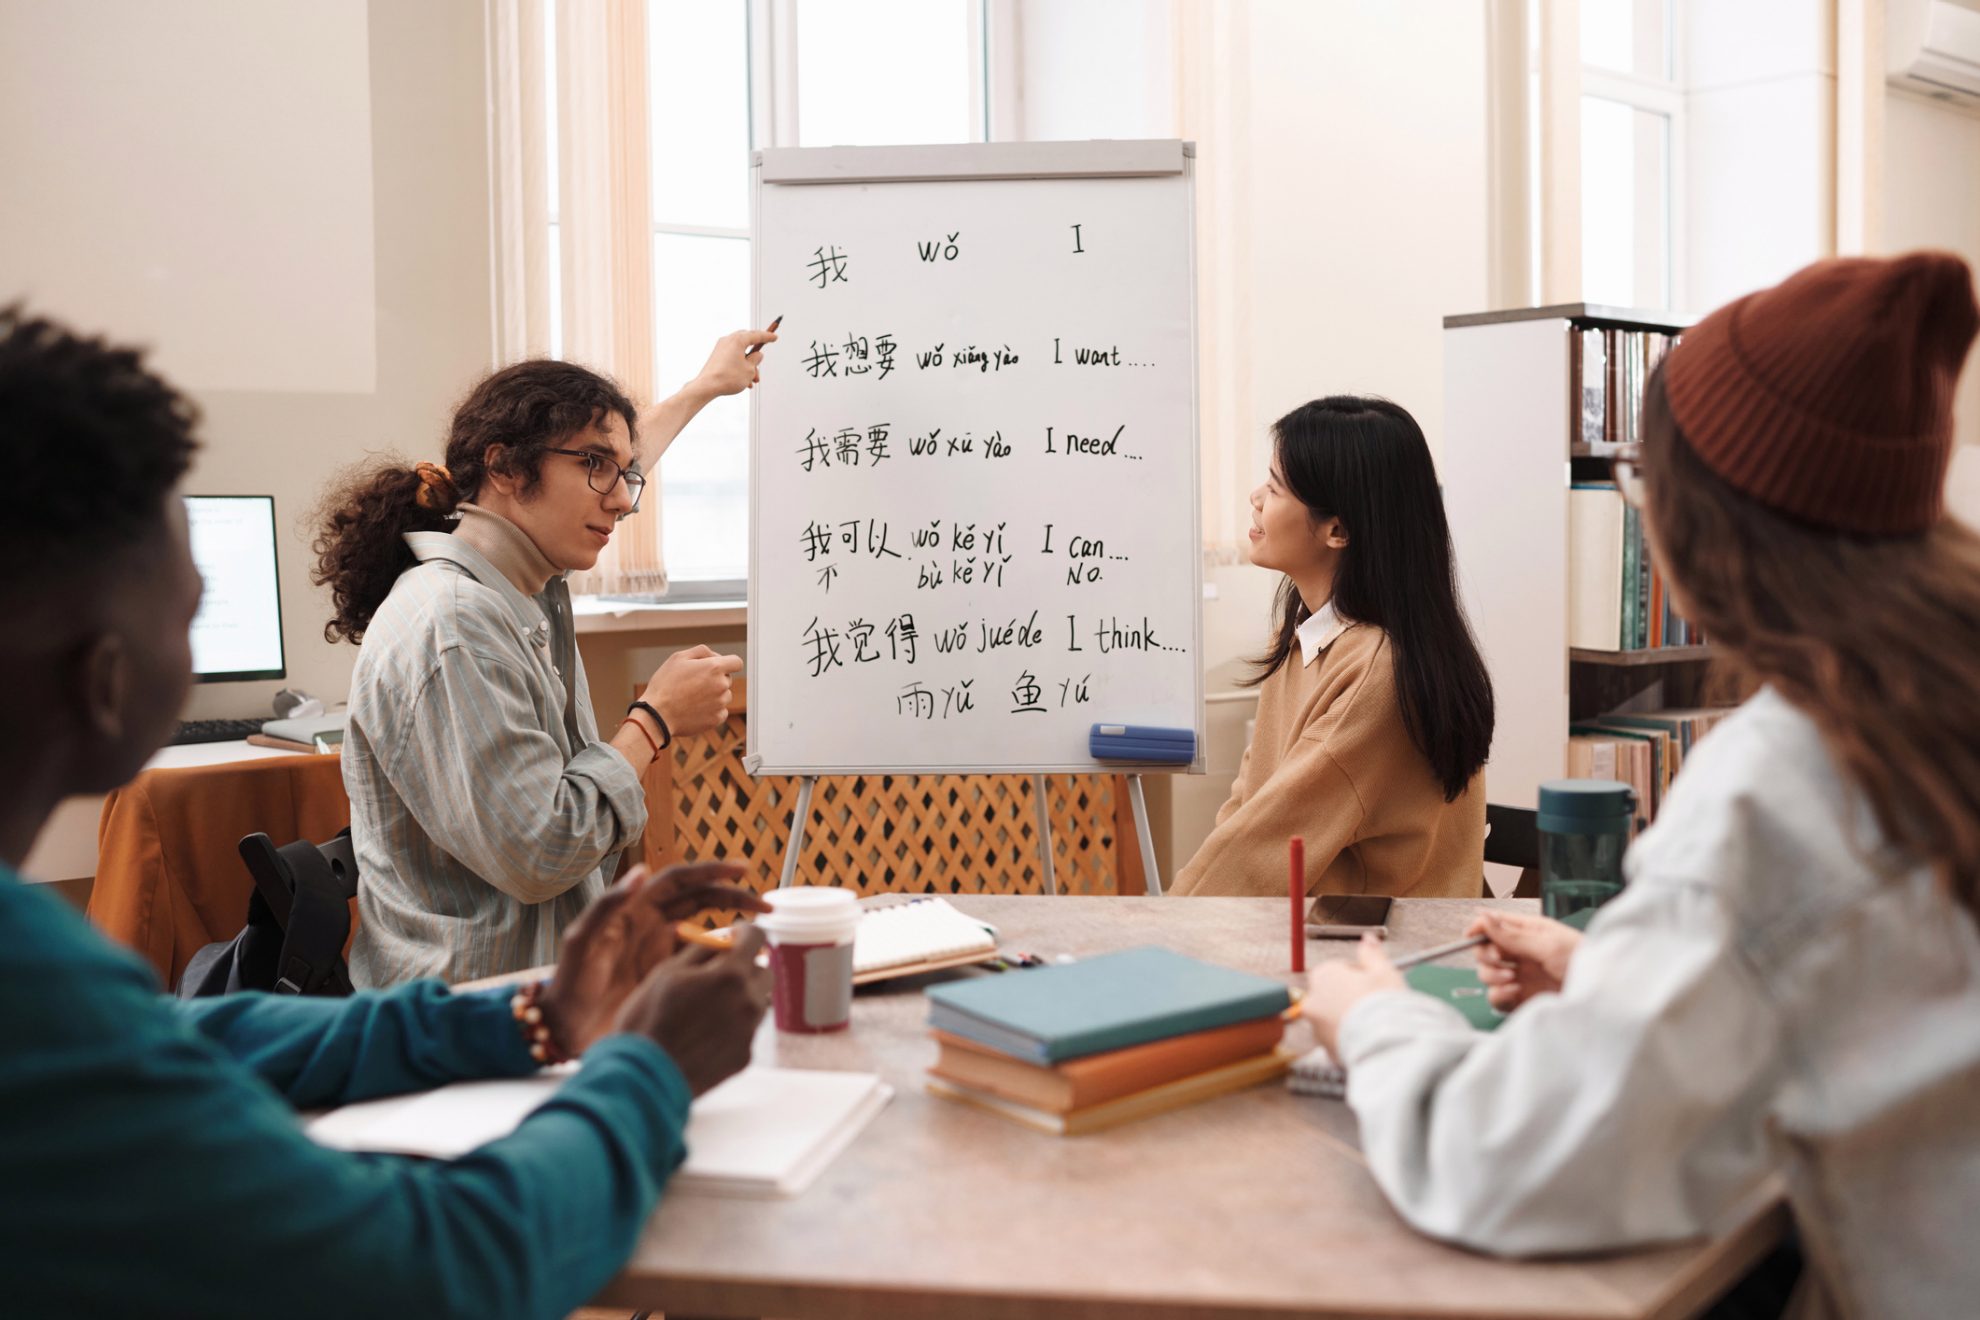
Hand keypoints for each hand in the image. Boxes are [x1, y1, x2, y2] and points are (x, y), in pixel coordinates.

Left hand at [540, 862, 768, 1054]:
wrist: (564, 1028)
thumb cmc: (569, 983)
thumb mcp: (583, 941)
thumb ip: (609, 905)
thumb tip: (641, 871)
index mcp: (634, 910)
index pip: (680, 881)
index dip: (711, 872)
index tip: (743, 871)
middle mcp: (651, 925)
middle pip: (700, 900)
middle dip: (734, 897)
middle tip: (765, 906)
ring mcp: (660, 950)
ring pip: (705, 929)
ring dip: (732, 927)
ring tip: (759, 935)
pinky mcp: (665, 975)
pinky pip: (699, 960)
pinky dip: (720, 958)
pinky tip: (738, 964)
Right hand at [613, 925, 771, 1095]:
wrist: (643, 1076)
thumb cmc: (648, 1019)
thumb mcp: (668, 972)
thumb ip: (702, 950)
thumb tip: (723, 937)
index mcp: (730, 975)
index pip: (758, 938)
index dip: (746, 931)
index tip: (735, 935)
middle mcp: (748, 1002)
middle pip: (764, 971)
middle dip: (745, 966)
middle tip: (718, 972)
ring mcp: (749, 1032)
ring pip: (757, 1002)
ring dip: (741, 997)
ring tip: (706, 1007)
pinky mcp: (745, 1056)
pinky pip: (747, 1030)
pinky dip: (733, 1026)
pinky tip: (704, 1034)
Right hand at [642, 644, 743, 737]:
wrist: (657, 715)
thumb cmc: (665, 684)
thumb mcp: (678, 658)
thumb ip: (701, 652)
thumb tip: (716, 656)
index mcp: (714, 668)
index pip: (737, 662)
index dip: (728, 663)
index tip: (719, 668)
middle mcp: (722, 685)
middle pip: (727, 679)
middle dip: (715, 679)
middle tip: (694, 684)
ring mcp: (721, 704)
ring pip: (724, 696)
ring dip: (713, 696)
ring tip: (691, 698)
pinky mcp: (717, 719)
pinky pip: (720, 711)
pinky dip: (711, 710)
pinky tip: (694, 709)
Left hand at [689, 327, 778, 398]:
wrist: (708, 386)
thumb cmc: (727, 377)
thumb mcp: (749, 369)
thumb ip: (756, 360)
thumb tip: (757, 355)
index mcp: (737, 340)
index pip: (756, 335)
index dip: (767, 336)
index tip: (774, 337)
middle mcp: (728, 341)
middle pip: (747, 342)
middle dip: (756, 354)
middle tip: (760, 363)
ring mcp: (721, 348)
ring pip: (740, 353)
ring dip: (748, 365)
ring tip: (753, 379)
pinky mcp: (717, 356)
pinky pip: (733, 358)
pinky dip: (740, 366)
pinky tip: (744, 380)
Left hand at [1301, 932, 1405, 1056]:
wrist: (1386, 1045)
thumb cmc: (1385, 1005)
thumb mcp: (1384, 972)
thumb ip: (1372, 954)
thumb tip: (1368, 938)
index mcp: (1324, 975)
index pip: (1339, 969)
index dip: (1361, 976)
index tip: (1375, 984)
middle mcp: (1313, 1000)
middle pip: (1334, 994)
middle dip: (1351, 997)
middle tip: (1376, 1004)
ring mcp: (1316, 1027)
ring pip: (1334, 1018)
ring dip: (1349, 1019)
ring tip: (1373, 1024)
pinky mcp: (1324, 1049)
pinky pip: (1337, 1039)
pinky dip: (1349, 1038)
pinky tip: (1368, 1038)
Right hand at [1468, 909, 1580, 1012]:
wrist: (1601, 996)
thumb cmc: (1585, 962)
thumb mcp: (1548, 944)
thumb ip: (1513, 935)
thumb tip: (1484, 917)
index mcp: (1527, 932)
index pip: (1493, 925)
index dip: (1479, 928)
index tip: (1472, 935)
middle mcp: (1520, 954)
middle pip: (1484, 951)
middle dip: (1486, 955)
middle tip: (1501, 959)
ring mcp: (1519, 977)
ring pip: (1486, 974)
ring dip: (1493, 976)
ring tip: (1513, 979)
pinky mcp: (1520, 999)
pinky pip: (1496, 997)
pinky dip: (1499, 994)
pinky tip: (1515, 991)